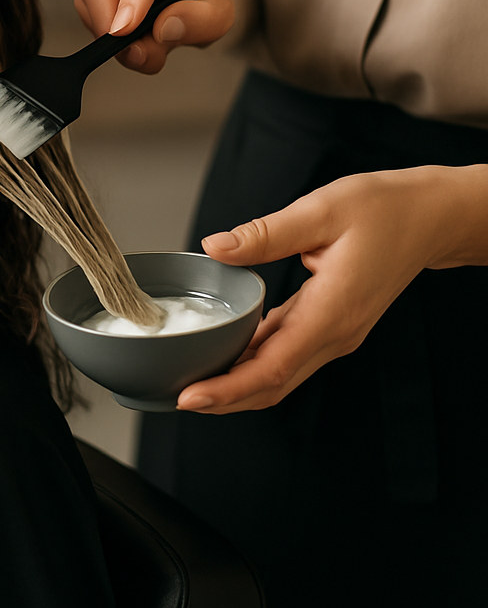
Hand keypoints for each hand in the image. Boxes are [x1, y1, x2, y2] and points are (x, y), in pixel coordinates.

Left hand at [176, 165, 487, 413]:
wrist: (430, 217)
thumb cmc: (384, 210)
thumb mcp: (321, 210)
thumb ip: (266, 234)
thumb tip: (216, 247)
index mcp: (332, 312)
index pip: (274, 367)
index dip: (229, 388)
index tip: (192, 397)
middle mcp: (334, 333)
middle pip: (273, 384)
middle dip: (225, 397)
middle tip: (176, 397)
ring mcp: (334, 333)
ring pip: (280, 375)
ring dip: (237, 385)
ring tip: (192, 382)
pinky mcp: (330, 325)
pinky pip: (287, 354)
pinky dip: (254, 363)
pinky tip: (225, 354)